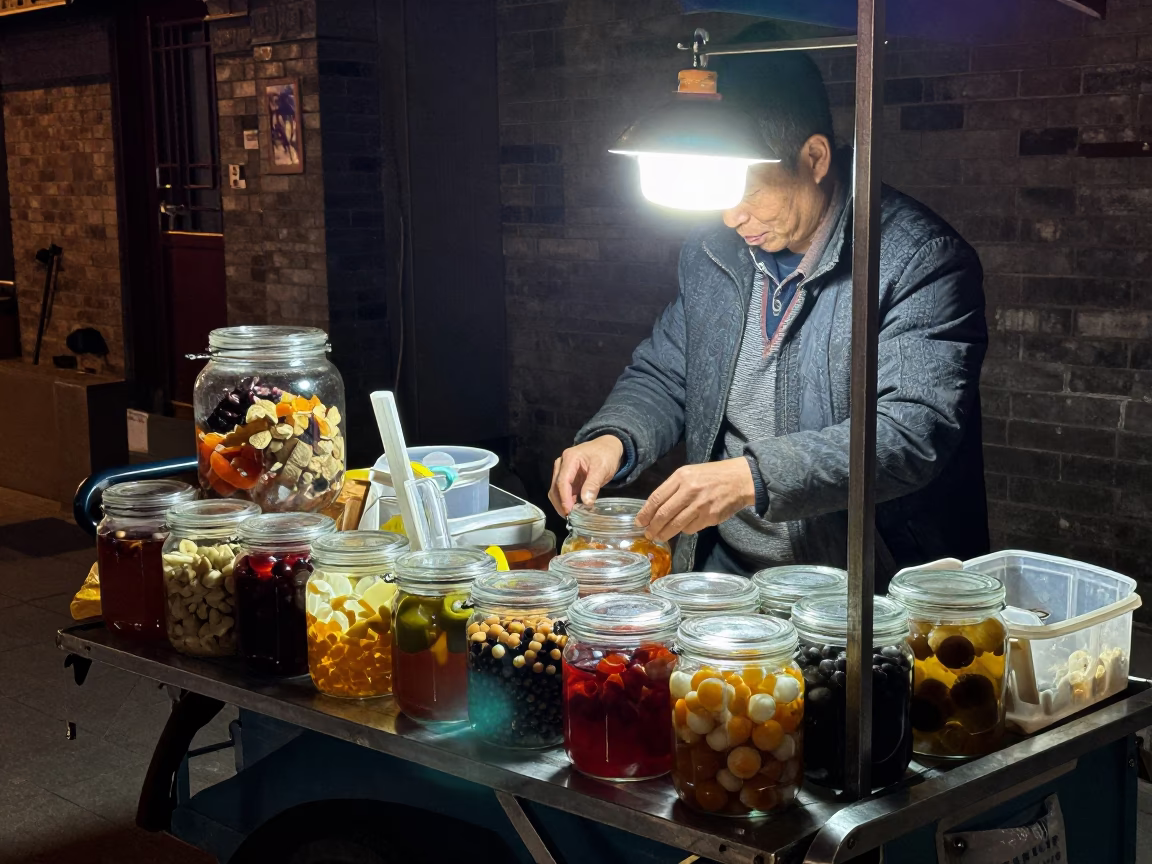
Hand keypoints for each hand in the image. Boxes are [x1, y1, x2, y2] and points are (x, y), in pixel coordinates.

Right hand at [549, 435, 624, 515]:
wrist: (607, 447)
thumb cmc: (606, 455)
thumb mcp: (602, 469)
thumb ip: (593, 485)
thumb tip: (586, 503)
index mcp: (570, 458)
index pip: (562, 481)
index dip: (564, 498)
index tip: (568, 512)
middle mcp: (562, 464)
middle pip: (555, 486)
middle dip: (560, 503)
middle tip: (569, 518)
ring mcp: (562, 470)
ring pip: (556, 490)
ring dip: (562, 503)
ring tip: (571, 515)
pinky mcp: (566, 477)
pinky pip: (563, 491)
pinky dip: (566, 500)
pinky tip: (573, 509)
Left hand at [636, 459, 755, 541]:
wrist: (740, 479)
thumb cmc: (711, 476)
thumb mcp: (689, 473)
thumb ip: (673, 488)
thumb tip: (654, 508)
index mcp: (681, 477)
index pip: (657, 498)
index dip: (645, 512)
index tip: (639, 522)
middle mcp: (689, 490)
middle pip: (664, 514)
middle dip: (653, 527)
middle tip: (648, 534)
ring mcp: (701, 505)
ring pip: (676, 524)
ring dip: (665, 533)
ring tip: (659, 537)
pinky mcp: (710, 517)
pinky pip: (691, 528)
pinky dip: (684, 530)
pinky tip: (682, 529)